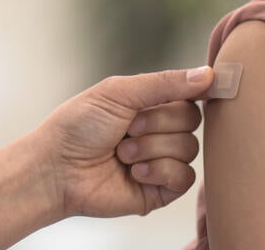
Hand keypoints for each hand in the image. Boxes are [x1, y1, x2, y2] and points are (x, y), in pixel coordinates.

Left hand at [29, 67, 213, 219]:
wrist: (57, 168)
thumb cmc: (79, 126)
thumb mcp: (119, 92)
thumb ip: (164, 83)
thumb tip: (207, 74)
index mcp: (149, 105)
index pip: (189, 95)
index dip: (192, 93)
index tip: (201, 89)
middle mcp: (159, 132)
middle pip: (192, 120)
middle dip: (157, 123)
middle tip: (127, 128)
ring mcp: (161, 161)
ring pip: (189, 149)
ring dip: (151, 148)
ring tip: (121, 153)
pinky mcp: (160, 190)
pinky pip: (185, 178)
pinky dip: (159, 171)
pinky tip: (133, 172)